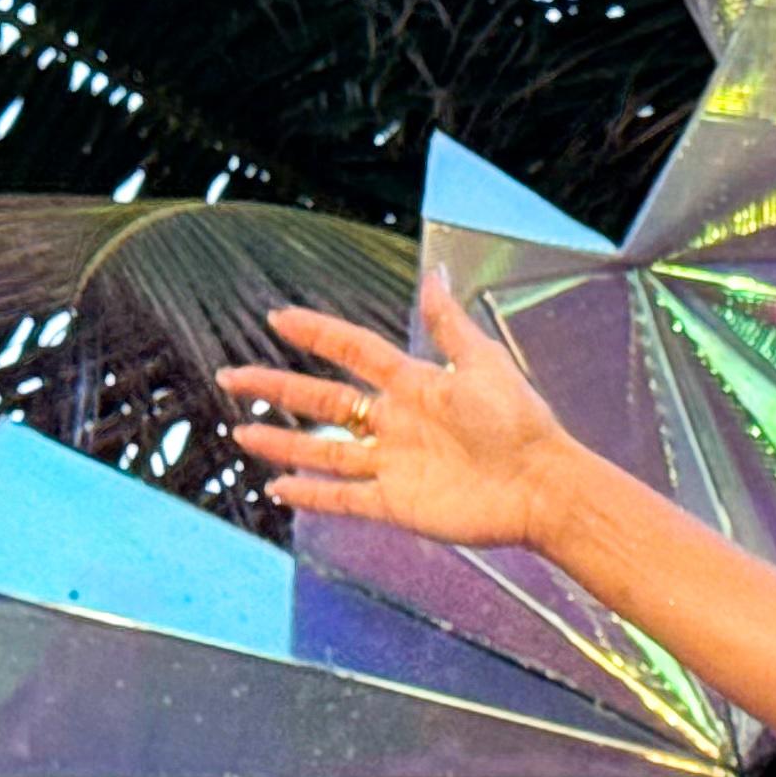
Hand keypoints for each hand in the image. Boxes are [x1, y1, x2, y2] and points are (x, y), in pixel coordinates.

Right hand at [217, 271, 587, 550]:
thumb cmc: (521, 423)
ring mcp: (394, 464)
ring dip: (283, 443)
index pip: (354, 351)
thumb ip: (450, 325)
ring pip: (324, 451)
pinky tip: (277, 489)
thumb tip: (435, 273)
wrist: (543, 486)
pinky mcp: (397, 503)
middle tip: (232, 377)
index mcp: (415, 385)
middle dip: (277, 388)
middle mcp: (397, 423)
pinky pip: (344, 498)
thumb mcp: (483, 363)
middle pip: (324, 401)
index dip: (317, 334)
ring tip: (242, 432)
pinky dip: (311, 494)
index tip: (279, 318)